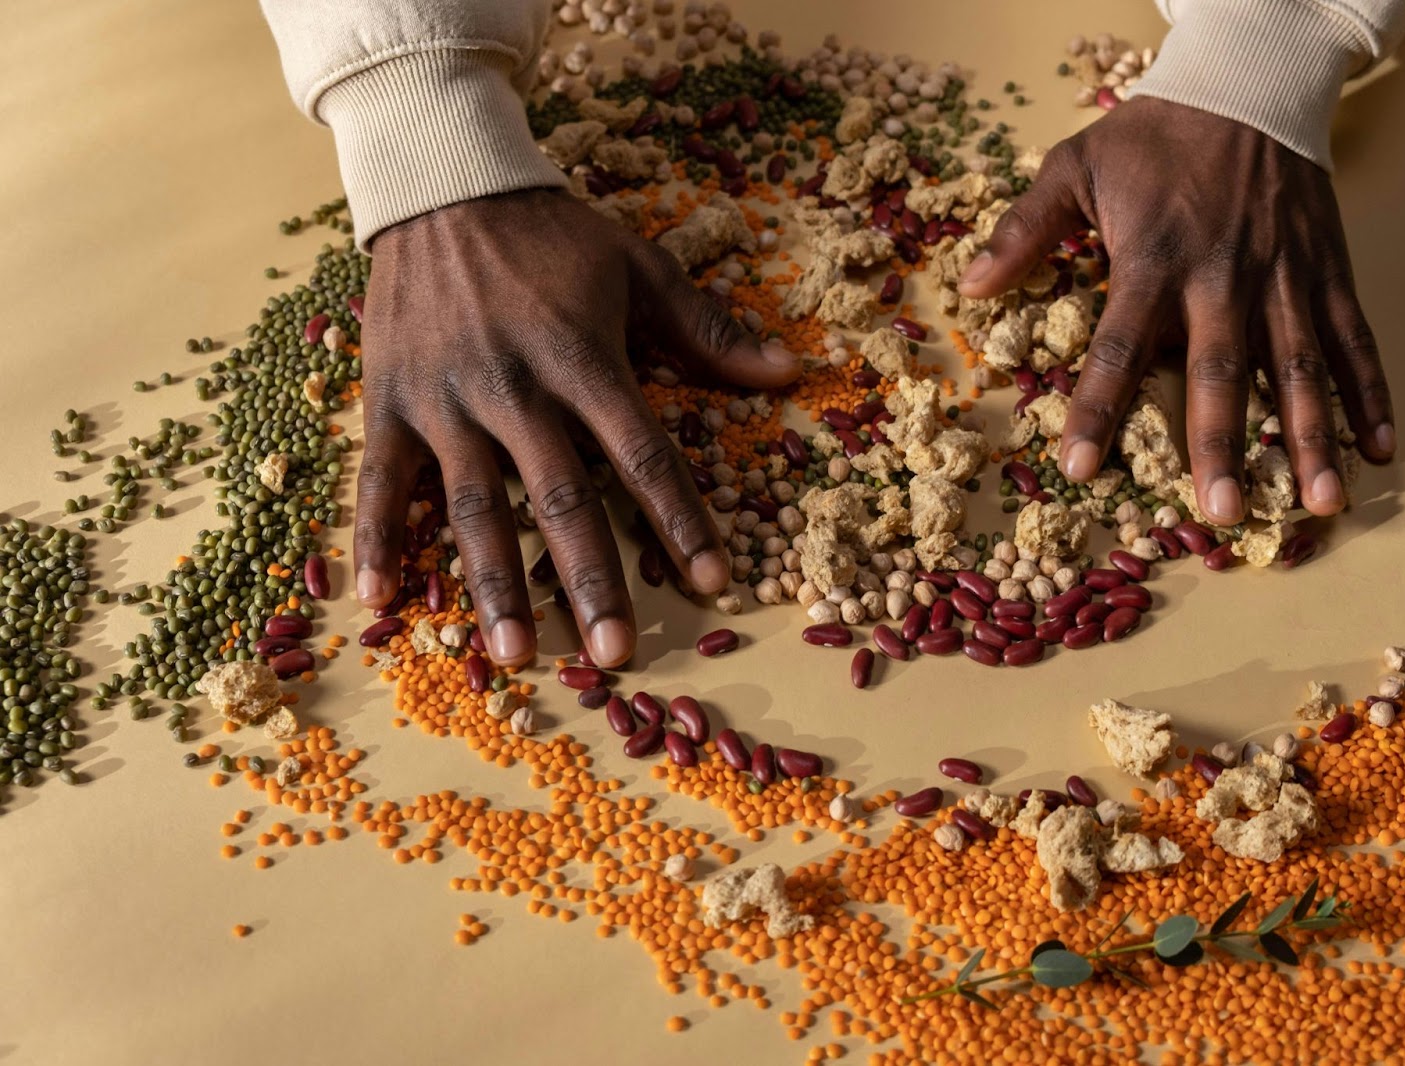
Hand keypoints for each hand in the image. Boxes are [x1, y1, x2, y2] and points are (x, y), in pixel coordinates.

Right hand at [358, 189, 798, 667]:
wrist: (441, 186)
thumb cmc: (551, 235)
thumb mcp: (638, 265)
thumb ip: (708, 327)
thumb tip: (786, 374)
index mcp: (582, 357)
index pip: (641, 452)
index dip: (679, 519)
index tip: (712, 581)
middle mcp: (514, 387)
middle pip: (560, 498)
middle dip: (590, 579)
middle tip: (614, 653)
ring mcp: (445, 399)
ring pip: (472, 506)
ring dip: (495, 584)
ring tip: (516, 654)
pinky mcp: (388, 400)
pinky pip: (379, 479)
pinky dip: (375, 539)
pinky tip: (381, 601)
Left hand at [959, 97, 1393, 525]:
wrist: (1248, 85)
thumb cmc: (1153, 136)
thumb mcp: (1074, 166)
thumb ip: (1025, 229)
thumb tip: (972, 286)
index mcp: (1152, 261)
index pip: (1118, 349)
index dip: (1096, 410)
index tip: (1079, 468)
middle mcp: (1222, 279)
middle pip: (1220, 374)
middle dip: (1220, 446)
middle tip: (1220, 513)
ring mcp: (1283, 279)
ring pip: (1301, 368)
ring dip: (1312, 439)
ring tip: (1321, 503)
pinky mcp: (1328, 273)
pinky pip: (1354, 340)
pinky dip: (1372, 395)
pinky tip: (1381, 450)